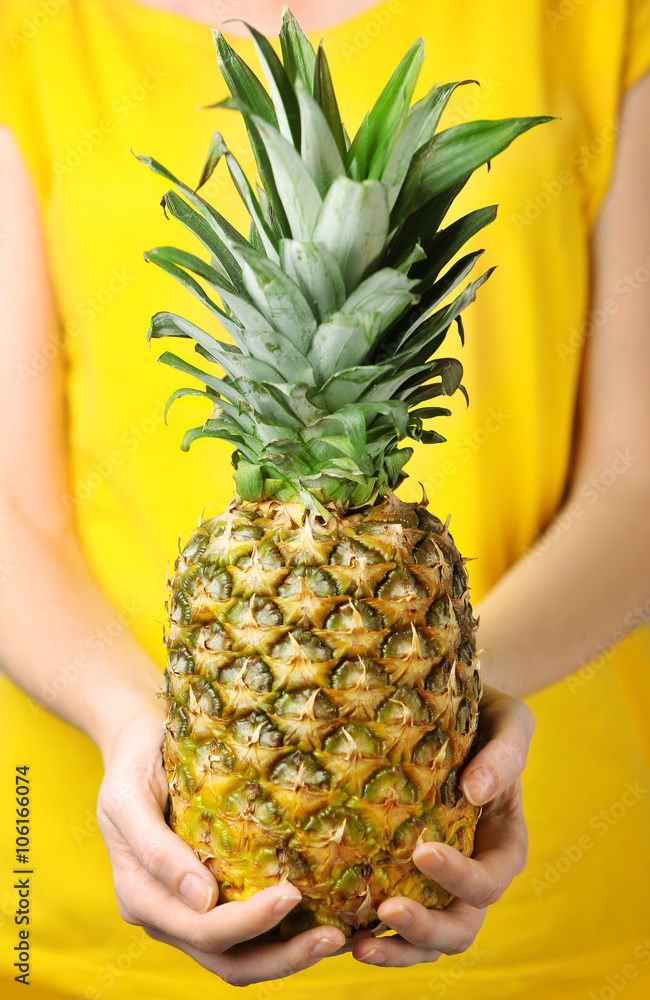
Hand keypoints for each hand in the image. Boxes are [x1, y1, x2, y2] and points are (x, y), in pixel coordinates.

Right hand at [96, 712, 346, 986]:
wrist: (137, 748)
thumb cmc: (135, 765)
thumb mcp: (129, 798)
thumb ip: (155, 850)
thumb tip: (201, 898)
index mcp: (140, 897)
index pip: (201, 929)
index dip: (247, 922)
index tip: (292, 894)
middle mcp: (164, 917)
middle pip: (227, 960)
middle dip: (282, 956)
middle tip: (333, 936)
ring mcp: (187, 914)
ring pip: (241, 959)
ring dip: (289, 956)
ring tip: (336, 937)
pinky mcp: (210, 901)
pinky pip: (247, 936)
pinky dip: (283, 938)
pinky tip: (322, 921)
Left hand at [352, 684, 534, 966]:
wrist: (447, 706)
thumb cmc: (483, 711)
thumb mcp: (507, 720)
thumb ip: (505, 754)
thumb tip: (477, 792)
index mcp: (503, 843)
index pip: (489, 879)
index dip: (461, 877)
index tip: (422, 850)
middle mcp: (472, 872)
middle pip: (460, 927)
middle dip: (426, 928)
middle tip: (387, 908)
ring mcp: (437, 882)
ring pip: (426, 941)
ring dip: (396, 949)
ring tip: (355, 944)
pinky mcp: (402, 878)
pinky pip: (391, 921)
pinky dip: (372, 934)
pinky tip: (336, 929)